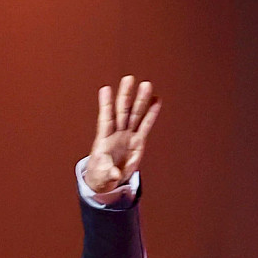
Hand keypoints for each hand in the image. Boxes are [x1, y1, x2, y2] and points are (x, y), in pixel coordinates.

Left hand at [83, 77, 160, 196]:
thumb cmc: (101, 174)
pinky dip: (151, 113)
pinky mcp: (137, 140)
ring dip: (140, 100)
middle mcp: (116, 132)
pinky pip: (145, 125)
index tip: (105, 89)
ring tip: (146, 85)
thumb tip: (115, 174)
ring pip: (135, 114)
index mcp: (104, 139)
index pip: (105, 118)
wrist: (108, 178)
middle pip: (121, 111)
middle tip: (129, 79)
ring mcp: (127, 134)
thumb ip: (109, 173)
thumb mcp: (102, 176)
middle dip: (125, 95)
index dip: (105, 105)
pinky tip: (156, 101)